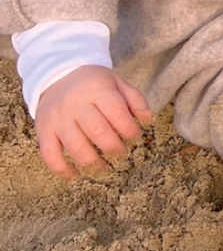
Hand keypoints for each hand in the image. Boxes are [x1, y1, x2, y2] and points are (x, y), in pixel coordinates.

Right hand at [35, 65, 152, 179]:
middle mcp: (76, 104)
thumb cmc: (93, 82)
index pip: (116, 113)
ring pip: (76, 146)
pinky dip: (62, 169)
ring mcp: (58, 119)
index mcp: (97, 89)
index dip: (129, 129)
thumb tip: (149, 119)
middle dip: (114, 147)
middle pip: (98, 131)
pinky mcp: (44, 131)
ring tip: (105, 167)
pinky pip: (50, 155)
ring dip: (93, 162)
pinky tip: (75, 176)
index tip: (135, 137)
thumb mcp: (116, 82)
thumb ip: (134, 99)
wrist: (59, 74)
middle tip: (122, 154)